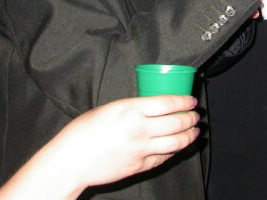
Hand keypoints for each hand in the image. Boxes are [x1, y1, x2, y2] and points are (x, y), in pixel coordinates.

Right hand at [55, 96, 199, 186]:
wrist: (70, 161)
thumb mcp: (110, 109)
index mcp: (132, 109)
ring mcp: (141, 149)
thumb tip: (152, 106)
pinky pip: (163, 158)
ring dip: (189, 136)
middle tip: (196, 116)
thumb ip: (133, 108)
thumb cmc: (83, 132)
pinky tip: (177, 147)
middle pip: (177, 122)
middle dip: (191, 119)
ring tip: (195, 132)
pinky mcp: (138, 166)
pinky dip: (174, 152)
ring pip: (175, 142)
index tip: (192, 101)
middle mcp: (140, 129)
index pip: (168, 102)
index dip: (184, 101)